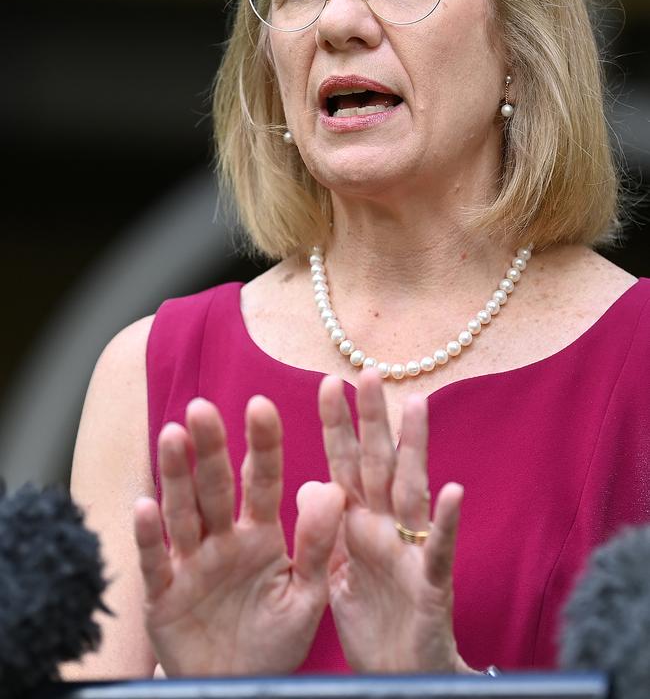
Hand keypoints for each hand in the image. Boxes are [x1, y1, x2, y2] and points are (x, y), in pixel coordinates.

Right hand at [134, 396, 343, 675]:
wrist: (238, 689)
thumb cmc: (275, 638)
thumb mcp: (307, 595)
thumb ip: (318, 545)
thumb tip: (334, 487)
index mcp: (262, 532)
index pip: (263, 480)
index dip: (262, 444)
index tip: (260, 405)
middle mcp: (223, 538)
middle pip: (216, 486)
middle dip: (209, 448)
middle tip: (202, 408)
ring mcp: (191, 563)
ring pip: (183, 512)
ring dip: (176, 476)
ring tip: (172, 436)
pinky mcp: (163, 594)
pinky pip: (156, 561)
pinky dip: (149, 535)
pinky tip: (144, 505)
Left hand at [319, 371, 473, 673]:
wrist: (398, 679)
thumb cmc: (371, 624)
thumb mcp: (334, 574)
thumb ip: (324, 528)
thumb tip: (309, 481)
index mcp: (358, 525)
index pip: (345, 465)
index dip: (336, 426)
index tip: (329, 383)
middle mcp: (385, 529)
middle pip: (378, 465)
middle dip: (372, 420)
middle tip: (368, 371)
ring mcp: (410, 553)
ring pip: (412, 492)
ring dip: (414, 449)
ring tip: (415, 405)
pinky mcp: (430, 587)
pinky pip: (438, 551)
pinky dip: (446, 523)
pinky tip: (451, 491)